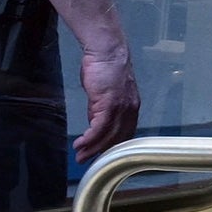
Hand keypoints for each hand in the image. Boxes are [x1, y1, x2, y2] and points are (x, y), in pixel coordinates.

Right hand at [73, 43, 140, 157]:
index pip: (124, 134)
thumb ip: (101, 109)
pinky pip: (100, 127)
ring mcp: (121, 108)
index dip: (112, 147)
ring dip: (93, 148)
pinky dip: (90, 138)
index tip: (100, 156)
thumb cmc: (103, 69)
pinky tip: (81, 144)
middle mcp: (130, 110)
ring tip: (80, 155)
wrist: (106, 51)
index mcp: (131, 109)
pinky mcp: (110, 104)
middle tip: (86, 160)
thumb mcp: (104, 93)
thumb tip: (94, 123)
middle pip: (117, 139)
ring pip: (109, 136)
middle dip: (101, 152)